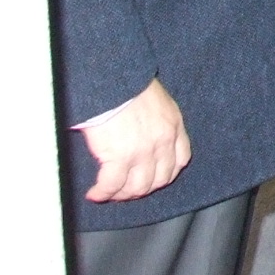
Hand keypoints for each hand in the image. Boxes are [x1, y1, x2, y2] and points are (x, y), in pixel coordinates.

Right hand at [82, 79, 189, 201]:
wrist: (114, 79)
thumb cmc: (129, 84)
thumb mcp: (158, 100)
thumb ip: (158, 122)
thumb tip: (144, 138)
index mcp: (174, 126)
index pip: (180, 160)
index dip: (165, 174)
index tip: (152, 178)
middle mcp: (163, 142)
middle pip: (159, 179)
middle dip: (142, 188)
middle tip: (125, 189)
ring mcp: (143, 152)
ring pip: (137, 188)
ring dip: (122, 194)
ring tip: (110, 192)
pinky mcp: (120, 158)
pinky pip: (112, 186)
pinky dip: (102, 193)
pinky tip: (95, 194)